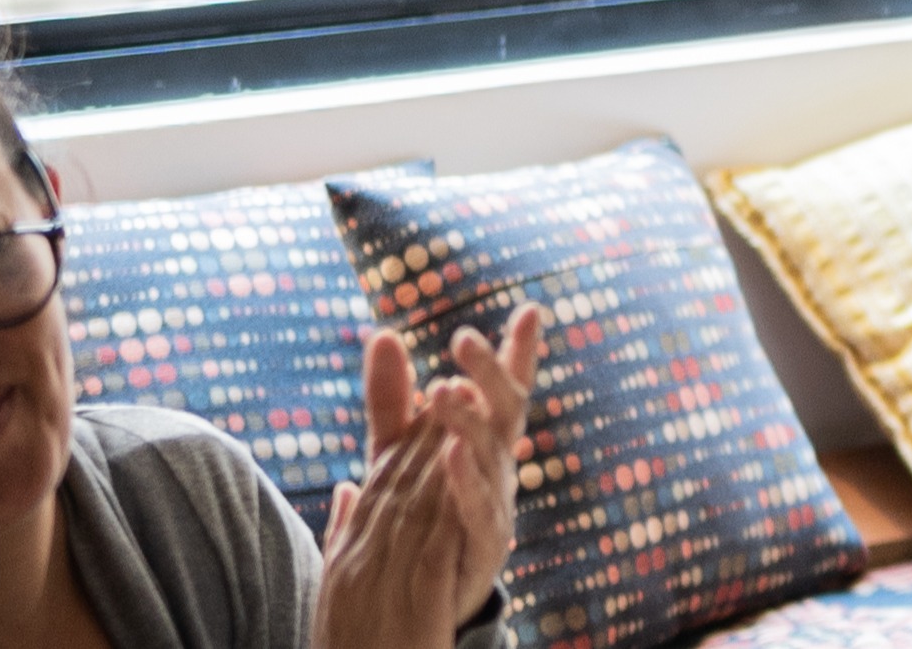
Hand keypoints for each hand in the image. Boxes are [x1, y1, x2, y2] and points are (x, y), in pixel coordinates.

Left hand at [318, 302, 547, 648]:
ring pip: (492, 457)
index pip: (502, 391)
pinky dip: (468, 480)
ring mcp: (495, 506)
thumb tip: (384, 333)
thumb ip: (392, 399)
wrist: (414, 600)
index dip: (516, 354)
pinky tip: (452, 451)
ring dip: (469, 422)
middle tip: (463, 340)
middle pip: (504, 413)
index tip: (527, 312)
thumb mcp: (396, 453)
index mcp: (483, 444)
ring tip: (444, 389)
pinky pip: (479, 510)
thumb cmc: (418, 517)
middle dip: (490, 374)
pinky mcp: (484, 546)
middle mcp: (498, 469)